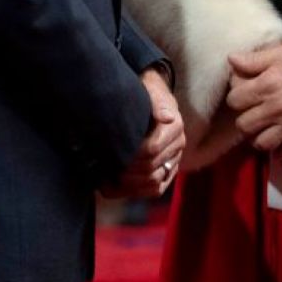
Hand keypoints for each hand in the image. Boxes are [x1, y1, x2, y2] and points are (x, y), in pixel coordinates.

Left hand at [102, 68, 184, 198]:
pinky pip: (153, 190)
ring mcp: (172, 161)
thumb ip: (157, 102)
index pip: (151, 149)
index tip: (109, 152)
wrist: (148, 98)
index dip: (129, 155)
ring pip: (153, 184)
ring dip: (128, 185)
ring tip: (105, 177)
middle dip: (125, 171)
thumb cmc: (145, 93)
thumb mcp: (149, 89)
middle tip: (103, 167)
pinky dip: (131, 192)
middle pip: (151, 169)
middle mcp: (178, 146)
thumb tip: (167, 117)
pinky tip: (111, 186)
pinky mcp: (166, 173)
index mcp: (175, 126)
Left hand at [226, 42, 281, 154]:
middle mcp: (275, 109)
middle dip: (247, 117)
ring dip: (262, 135)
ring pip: (260, 143)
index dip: (238, 94)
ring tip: (270, 125)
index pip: (234, 99)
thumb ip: (257, 58)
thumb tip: (232, 60)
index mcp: (269, 85)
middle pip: (243, 125)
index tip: (248, 90)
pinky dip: (281, 149)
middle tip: (257, 109)